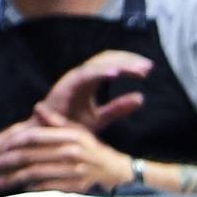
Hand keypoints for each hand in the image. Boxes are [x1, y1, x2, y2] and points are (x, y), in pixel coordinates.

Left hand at [0, 117, 134, 194]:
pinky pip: (48, 187)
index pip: (34, 137)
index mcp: (69, 136)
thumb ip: (55, 121)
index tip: (0, 147)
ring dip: (14, 179)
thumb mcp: (77, 130)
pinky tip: (21, 188)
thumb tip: (37, 107)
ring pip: (36, 174)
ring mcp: (73, 171)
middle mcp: (71, 152)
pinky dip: (32, 188)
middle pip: (30, 157)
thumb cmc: (92, 148)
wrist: (115, 170)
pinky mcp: (75, 187)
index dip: (14, 141)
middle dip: (7, 162)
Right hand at [34, 49, 151, 131]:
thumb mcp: (101, 118)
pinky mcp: (65, 85)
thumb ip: (119, 108)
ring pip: (98, 63)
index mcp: (90, 81)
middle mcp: (81, 76)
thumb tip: (141, 98)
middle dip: (128, 59)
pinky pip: (84, 74)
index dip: (130, 62)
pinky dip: (100, 71)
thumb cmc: (69, 128)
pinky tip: (116, 73)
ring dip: (118, 64)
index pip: (111, 62)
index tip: (148, 70)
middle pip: (106, 57)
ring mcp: (73, 79)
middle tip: (148, 67)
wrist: (47, 139)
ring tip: (137, 70)